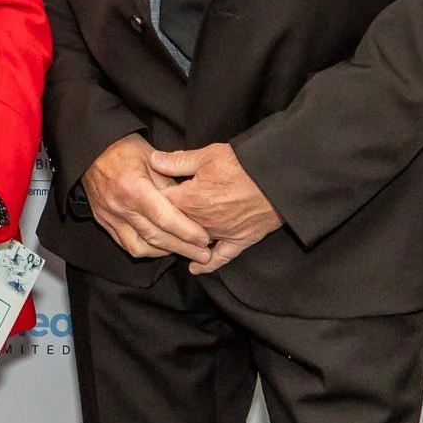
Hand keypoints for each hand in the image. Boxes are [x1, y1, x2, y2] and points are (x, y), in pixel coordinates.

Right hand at [80, 134, 211, 261]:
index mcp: (133, 187)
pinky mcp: (103, 221)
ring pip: (140, 247)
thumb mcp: (153, 158)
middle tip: (203, 253)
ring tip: (184, 251)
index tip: (204, 239)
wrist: (92, 149)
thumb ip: (171, 184)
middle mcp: (119, 206)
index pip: (165, 218)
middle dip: (183, 248)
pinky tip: (161, 247)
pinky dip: (146, 249)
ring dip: (165, 252)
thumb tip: (191, 206)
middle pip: (156, 237)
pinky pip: (126, 244)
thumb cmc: (123, 149)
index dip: (187, 232)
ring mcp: (109, 216)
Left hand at [150, 143, 281, 273]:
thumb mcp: (208, 155)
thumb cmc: (243, 165)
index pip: (159, 203)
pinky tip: (196, 266)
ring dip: (181, 241)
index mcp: (190, 199)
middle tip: (153, 217)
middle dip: (163, 221)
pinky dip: (207, 264)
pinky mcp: (239, 240)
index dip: (150, 198)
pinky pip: (220, 257)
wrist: (278, 180)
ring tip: (168, 239)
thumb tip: (153, 160)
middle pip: (173, 226)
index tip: (144, 195)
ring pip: (193, 243)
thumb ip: (177, 161)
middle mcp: (202, 221)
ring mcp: (220, 233)